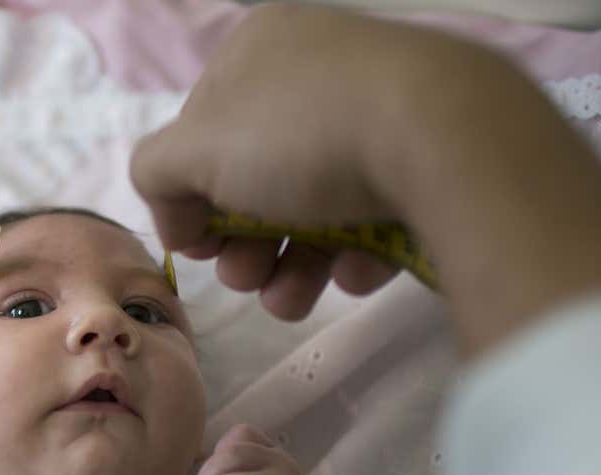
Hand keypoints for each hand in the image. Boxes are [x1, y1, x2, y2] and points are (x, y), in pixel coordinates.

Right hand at [131, 4, 600, 346]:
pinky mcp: (432, 156)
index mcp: (260, 48)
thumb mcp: (192, 152)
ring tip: (291, 300)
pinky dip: (357, 252)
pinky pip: (377, 212)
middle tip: (245, 280)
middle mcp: (320, 70)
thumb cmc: (301, 134)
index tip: (198, 247)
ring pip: (317, 205)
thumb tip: (179, 217)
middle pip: (260, 177)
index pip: (202, 130)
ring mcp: (382, 110)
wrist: (445, 138)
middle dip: (245, 245)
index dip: (191, 196)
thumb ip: (155, 175)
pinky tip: (355, 274)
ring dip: (291, 266)